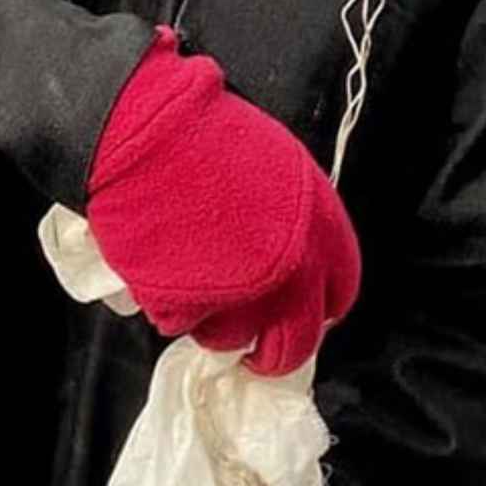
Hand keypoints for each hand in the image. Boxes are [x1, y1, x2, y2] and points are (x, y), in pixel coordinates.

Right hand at [84, 31, 359, 374]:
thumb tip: (285, 257)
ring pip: (232, 340)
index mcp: (322, 229)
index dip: (312, 307)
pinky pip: (179, 324)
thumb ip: (290, 220)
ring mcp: (241, 295)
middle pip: (294, 343)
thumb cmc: (204, 135)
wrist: (146, 134)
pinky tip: (159, 270)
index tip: (293, 310)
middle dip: (271, 351)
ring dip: (213, 325)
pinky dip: (169, 307)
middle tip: (249, 345)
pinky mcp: (188, 306)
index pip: (339, 294)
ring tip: (190, 287)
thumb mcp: (275, 166)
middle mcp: (293, 271)